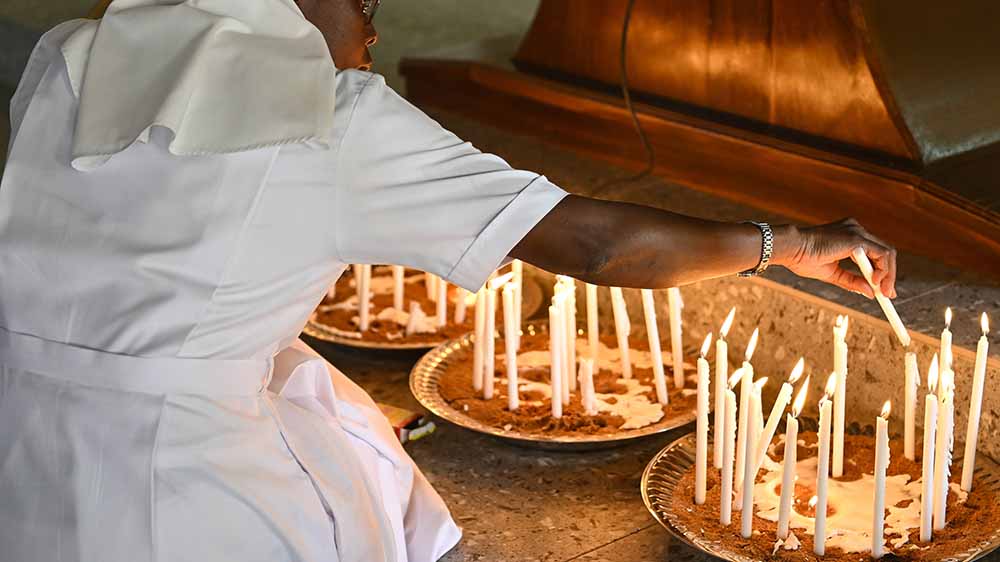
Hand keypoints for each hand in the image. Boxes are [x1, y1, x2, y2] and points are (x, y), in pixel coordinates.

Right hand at [772, 218, 896, 298]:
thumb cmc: (803, 258)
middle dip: (889, 275)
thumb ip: (852, 281)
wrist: (791, 249)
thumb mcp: (833, 273)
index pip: (874, 253)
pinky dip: (883, 270)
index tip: (883, 289)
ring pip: (886, 253)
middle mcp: (856, 230)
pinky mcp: (858, 238)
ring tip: (884, 292)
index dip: (881, 272)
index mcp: (849, 236)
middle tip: (888, 295)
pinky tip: (877, 282)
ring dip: (888, 275)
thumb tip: (870, 292)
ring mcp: (858, 232)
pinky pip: (881, 254)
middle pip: (883, 253)